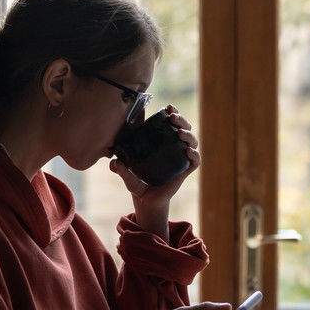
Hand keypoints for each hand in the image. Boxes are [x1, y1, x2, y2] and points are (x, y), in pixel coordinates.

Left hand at [110, 105, 199, 238]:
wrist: (147, 202)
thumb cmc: (137, 184)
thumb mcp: (126, 174)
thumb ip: (120, 168)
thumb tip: (114, 162)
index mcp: (162, 144)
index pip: (171, 124)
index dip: (173, 113)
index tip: (168, 107)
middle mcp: (174, 149)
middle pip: (185, 129)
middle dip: (182, 120)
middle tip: (173, 117)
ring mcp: (180, 159)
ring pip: (192, 142)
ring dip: (189, 134)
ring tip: (180, 133)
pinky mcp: (185, 171)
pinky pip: (195, 161)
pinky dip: (194, 155)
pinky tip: (187, 151)